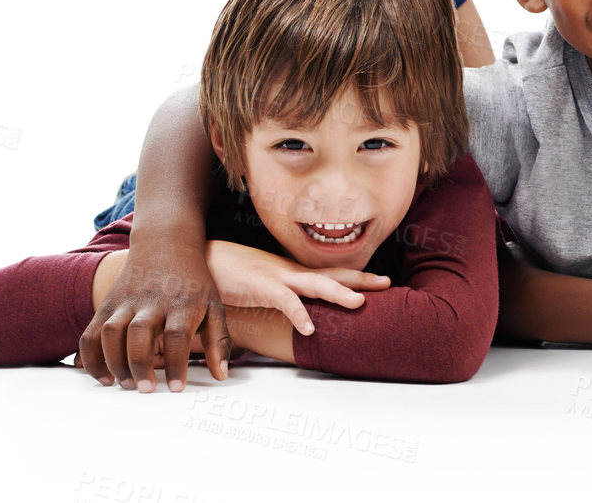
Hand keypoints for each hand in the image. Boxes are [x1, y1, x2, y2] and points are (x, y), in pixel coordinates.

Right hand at [80, 239, 229, 392]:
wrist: (166, 244)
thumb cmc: (193, 281)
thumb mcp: (214, 305)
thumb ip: (218, 340)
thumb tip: (221, 375)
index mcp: (182, 302)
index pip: (178, 335)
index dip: (176, 363)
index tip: (175, 389)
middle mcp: (152, 300)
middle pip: (140, 333)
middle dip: (139, 363)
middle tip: (145, 389)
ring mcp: (126, 301)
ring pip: (111, 332)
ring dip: (114, 361)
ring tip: (125, 384)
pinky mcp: (108, 304)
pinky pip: (91, 333)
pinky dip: (90, 357)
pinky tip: (103, 376)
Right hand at [204, 240, 388, 334]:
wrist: (203, 260)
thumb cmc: (231, 274)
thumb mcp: (262, 286)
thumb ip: (279, 296)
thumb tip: (295, 312)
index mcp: (293, 274)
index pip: (330, 273)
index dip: (356, 277)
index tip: (381, 280)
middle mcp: (291, 273)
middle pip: (332, 275)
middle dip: (361, 280)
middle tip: (388, 282)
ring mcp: (277, 279)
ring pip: (314, 285)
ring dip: (338, 293)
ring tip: (360, 303)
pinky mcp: (261, 288)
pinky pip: (284, 302)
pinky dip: (298, 314)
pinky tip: (310, 329)